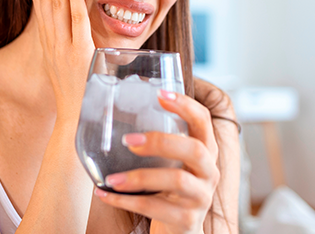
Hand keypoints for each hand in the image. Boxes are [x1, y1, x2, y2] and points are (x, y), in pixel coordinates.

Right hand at [30, 0, 94, 120]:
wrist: (76, 123)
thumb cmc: (80, 95)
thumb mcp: (71, 63)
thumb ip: (75, 43)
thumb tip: (84, 26)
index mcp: (48, 41)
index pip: (40, 0)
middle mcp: (51, 40)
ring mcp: (62, 47)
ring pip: (54, 2)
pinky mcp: (77, 54)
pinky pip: (75, 20)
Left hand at [94, 90, 219, 233]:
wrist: (179, 232)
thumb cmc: (170, 191)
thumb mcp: (171, 164)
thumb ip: (158, 144)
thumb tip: (115, 112)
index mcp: (205, 152)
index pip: (203, 121)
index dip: (186, 106)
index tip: (160, 94)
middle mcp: (209, 172)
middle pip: (196, 149)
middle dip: (161, 141)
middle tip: (129, 141)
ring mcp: (201, 197)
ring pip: (177, 180)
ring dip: (140, 176)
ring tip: (112, 178)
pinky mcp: (187, 220)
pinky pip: (155, 208)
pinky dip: (126, 201)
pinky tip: (105, 194)